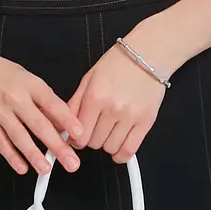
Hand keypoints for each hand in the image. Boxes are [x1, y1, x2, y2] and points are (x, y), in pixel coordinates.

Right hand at [0, 41, 84, 176]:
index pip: (52, 104)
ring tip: (46, 169)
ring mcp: (0, 112)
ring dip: (34, 155)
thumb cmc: (5, 75)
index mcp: (31, 85)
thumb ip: (46, 102)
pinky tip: (22, 167)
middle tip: (71, 162)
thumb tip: (64, 125)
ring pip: (19, 137)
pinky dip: (12, 157)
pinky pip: (1, 143)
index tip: (79, 134)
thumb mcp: (30, 81)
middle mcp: (16, 99)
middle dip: (56, 146)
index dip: (67, 120)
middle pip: (39, 125)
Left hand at [65, 40, 167, 163]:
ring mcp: (131, 117)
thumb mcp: (88, 79)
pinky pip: (130, 150)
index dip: (75, 139)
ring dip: (106, 143)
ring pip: (110, 148)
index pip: (78, 134)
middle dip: (91, 139)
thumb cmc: (118, 64)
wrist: (148, 55)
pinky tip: (118, 148)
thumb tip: (62, 127)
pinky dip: (121, 154)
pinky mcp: (146, 122)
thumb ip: (74, 104)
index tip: (77, 137)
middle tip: (96, 128)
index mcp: (95, 97)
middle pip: (93, 143)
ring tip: (109, 131)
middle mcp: (112, 109)